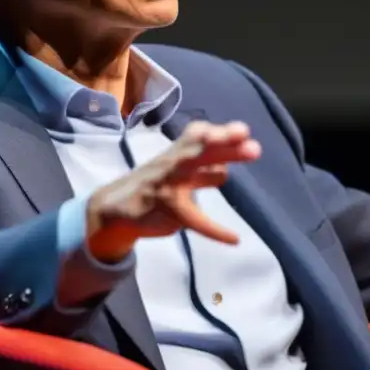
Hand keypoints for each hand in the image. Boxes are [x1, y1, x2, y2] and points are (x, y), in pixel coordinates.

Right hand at [86, 120, 260, 261]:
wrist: (116, 208)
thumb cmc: (155, 183)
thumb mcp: (177, 168)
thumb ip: (203, 166)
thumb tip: (227, 165)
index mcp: (178, 152)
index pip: (198, 135)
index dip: (220, 131)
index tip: (244, 130)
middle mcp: (173, 164)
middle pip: (198, 149)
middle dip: (223, 146)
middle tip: (253, 148)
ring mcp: (168, 186)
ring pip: (189, 175)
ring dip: (211, 174)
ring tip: (227, 174)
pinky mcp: (167, 211)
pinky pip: (193, 219)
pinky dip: (215, 231)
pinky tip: (233, 238)